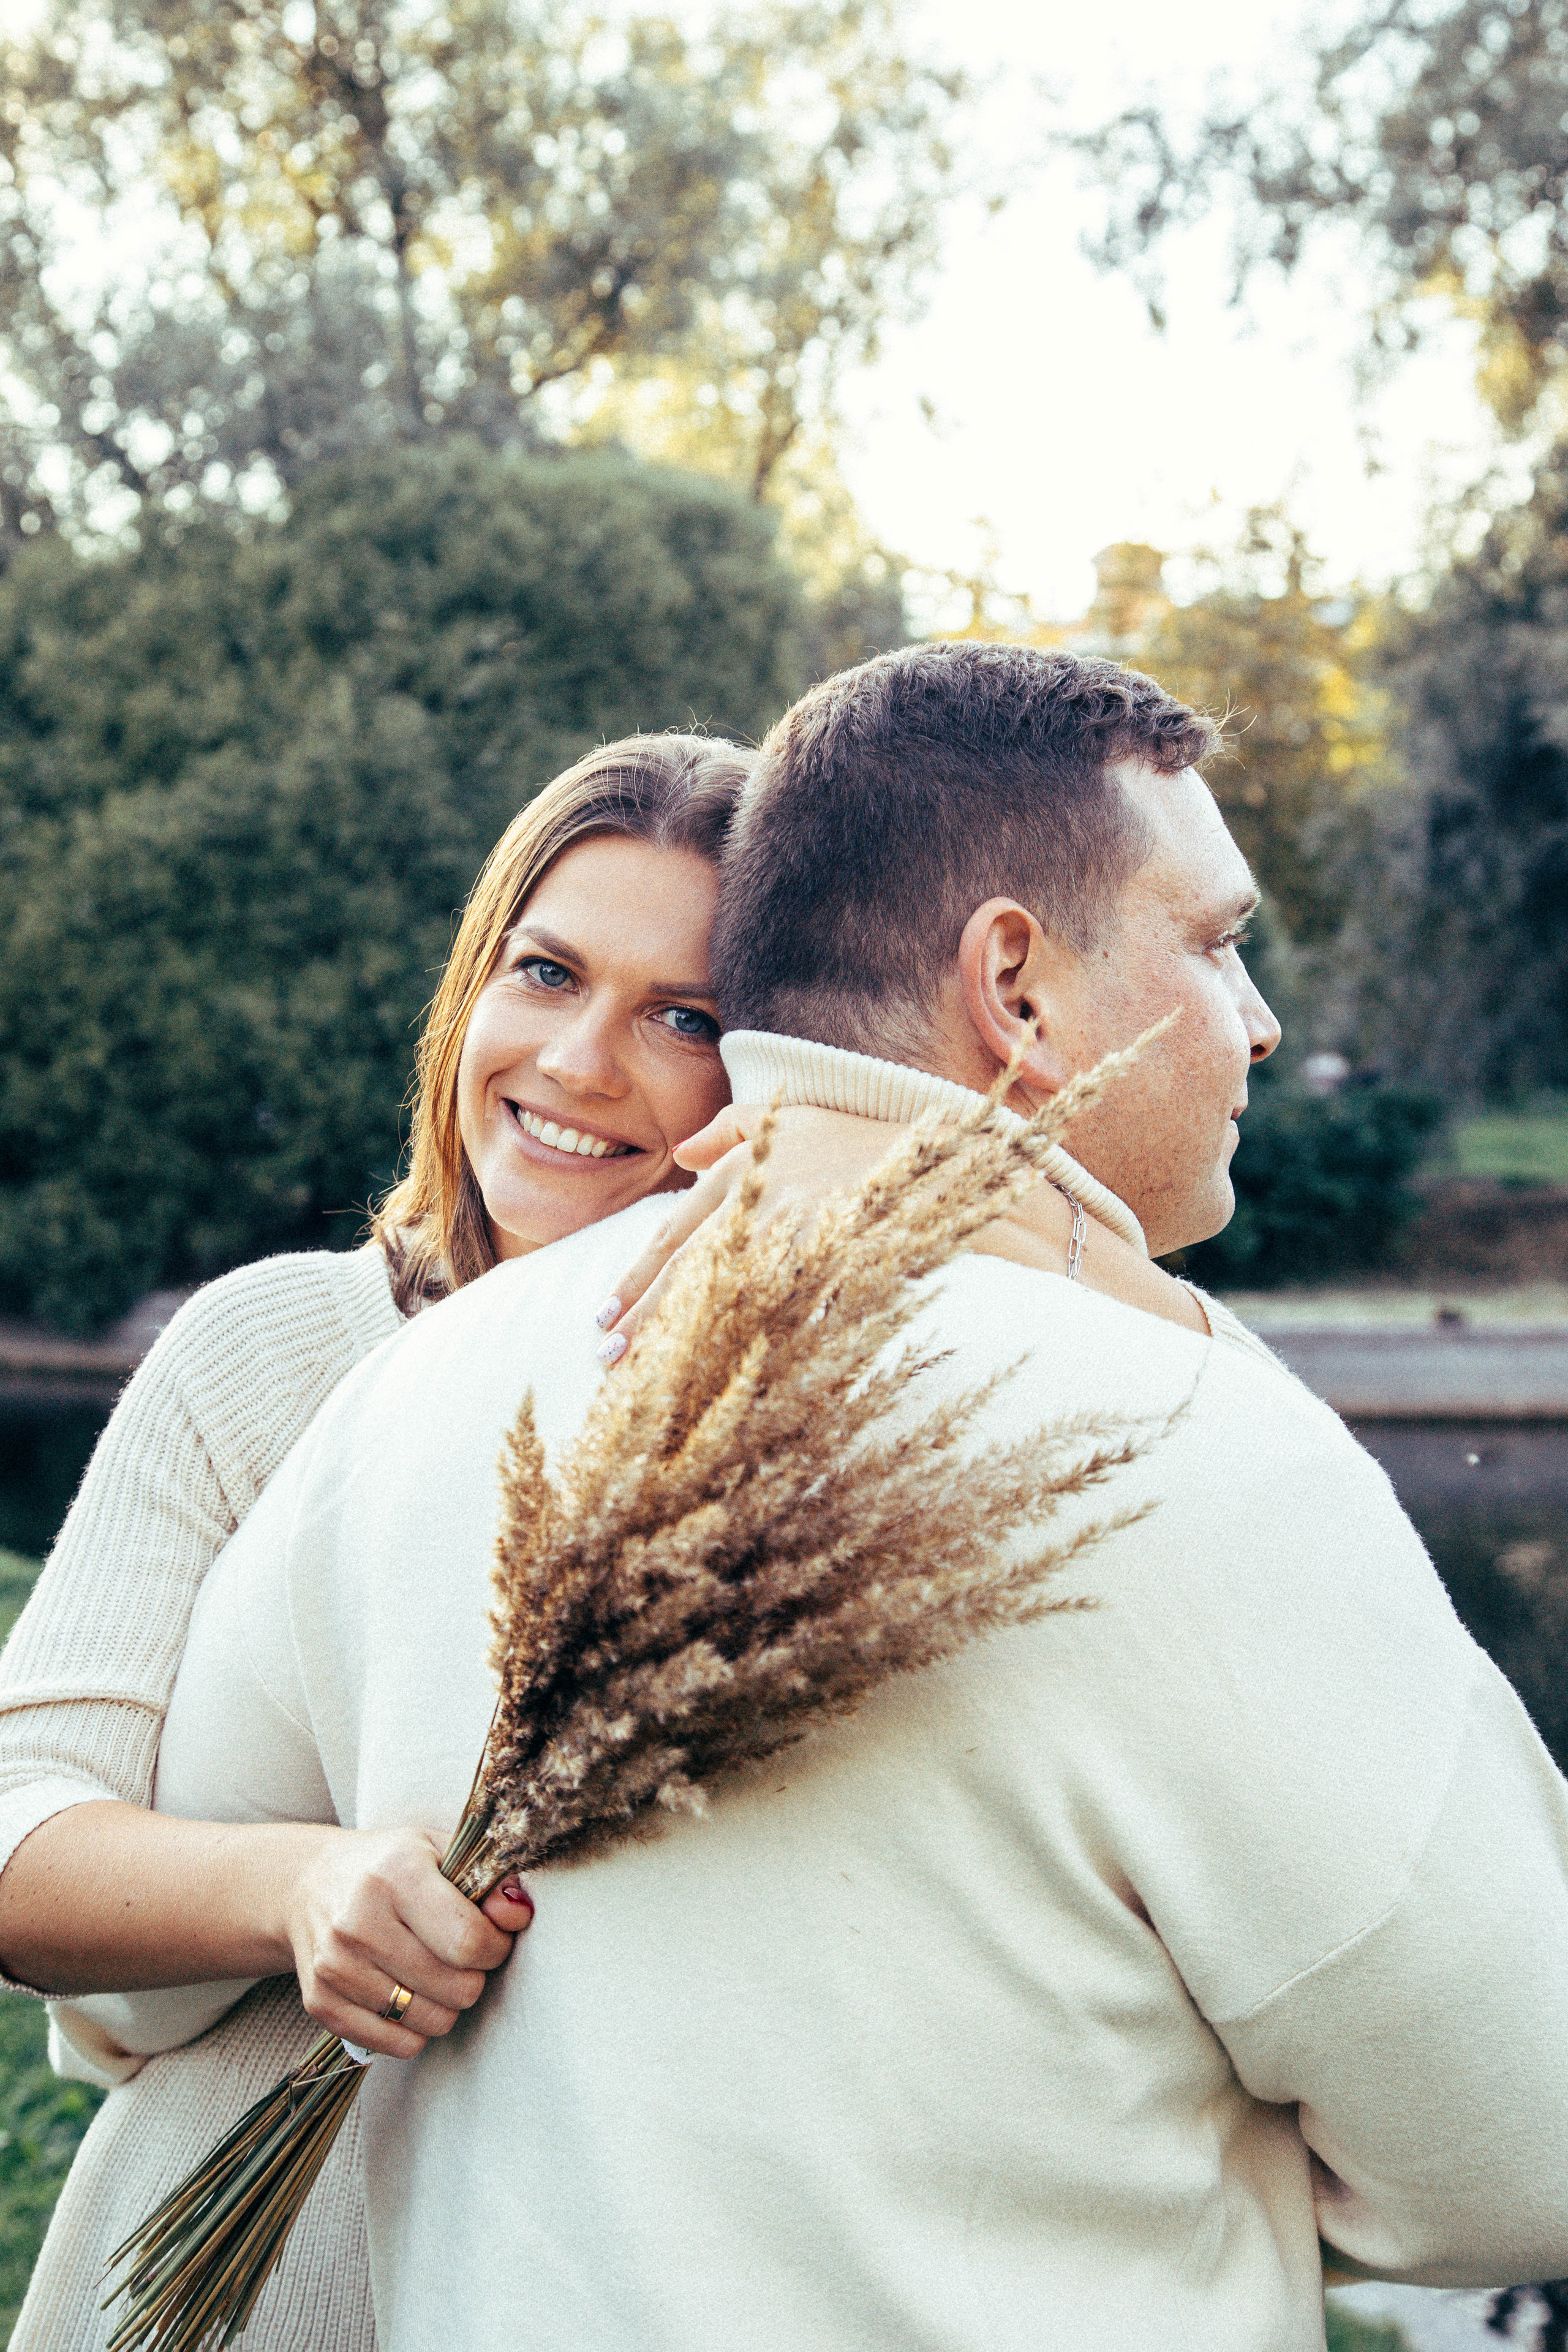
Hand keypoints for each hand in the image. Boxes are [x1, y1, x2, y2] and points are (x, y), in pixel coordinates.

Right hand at [279, 1826, 533, 2058]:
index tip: (491, 1937)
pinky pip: (398, 2045)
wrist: (309, 1885)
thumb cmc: (390, 1867)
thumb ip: (488, 1881)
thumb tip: (520, 1914)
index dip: (496, 1947)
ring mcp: (335, 1967)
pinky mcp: (321, 2004)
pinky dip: (415, 2028)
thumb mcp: (440, 1851)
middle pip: (456, 1989)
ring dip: (446, 2004)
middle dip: (473, 1976)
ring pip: (431, 2023)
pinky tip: (406, 1992)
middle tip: (460, 1955)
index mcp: (395, 1874)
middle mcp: (359, 1922)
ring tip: (433, 1971)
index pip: (468, 1941)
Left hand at [595, 1103, 921, 1353]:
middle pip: (685, 1274)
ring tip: (647, 1378)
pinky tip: (716, 1376)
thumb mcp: (787, 1117)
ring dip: (681, 1340)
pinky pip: (774, 1315)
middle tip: (606, 1358)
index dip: (634, 1278)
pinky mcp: (823, 1266)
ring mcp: (790, 1239)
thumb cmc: (854, 1137)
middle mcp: (755, 1205)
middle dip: (642, 1320)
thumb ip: (727, 1128)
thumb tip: (679, 1153)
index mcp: (738, 1172)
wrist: (927, 1162)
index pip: (671, 1235)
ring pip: (721, 1300)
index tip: (603, 1314)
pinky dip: (741, 1346)